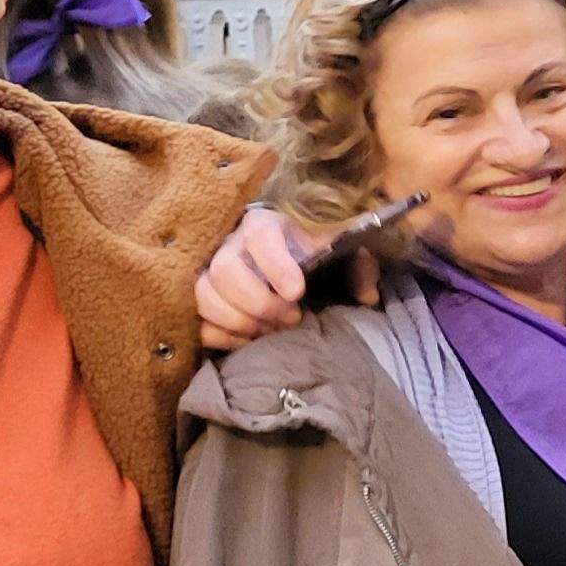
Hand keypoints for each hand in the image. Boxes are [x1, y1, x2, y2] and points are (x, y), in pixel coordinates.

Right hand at [193, 206, 347, 349]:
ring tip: (270, 331)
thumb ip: (359, 268)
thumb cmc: (315, 253)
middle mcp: (232, 243)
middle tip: (291, 318)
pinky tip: (249, 340)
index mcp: (267, 225)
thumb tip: (367, 296)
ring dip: (238, 321)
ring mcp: (211, 270)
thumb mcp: (342, 252)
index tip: (297, 292)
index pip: (261, 236)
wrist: (289, 255)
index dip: (275, 265)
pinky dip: (222, 336)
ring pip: (204, 294)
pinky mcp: (204, 298)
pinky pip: (199, 320)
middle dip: (258, 302)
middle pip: (224, 270)